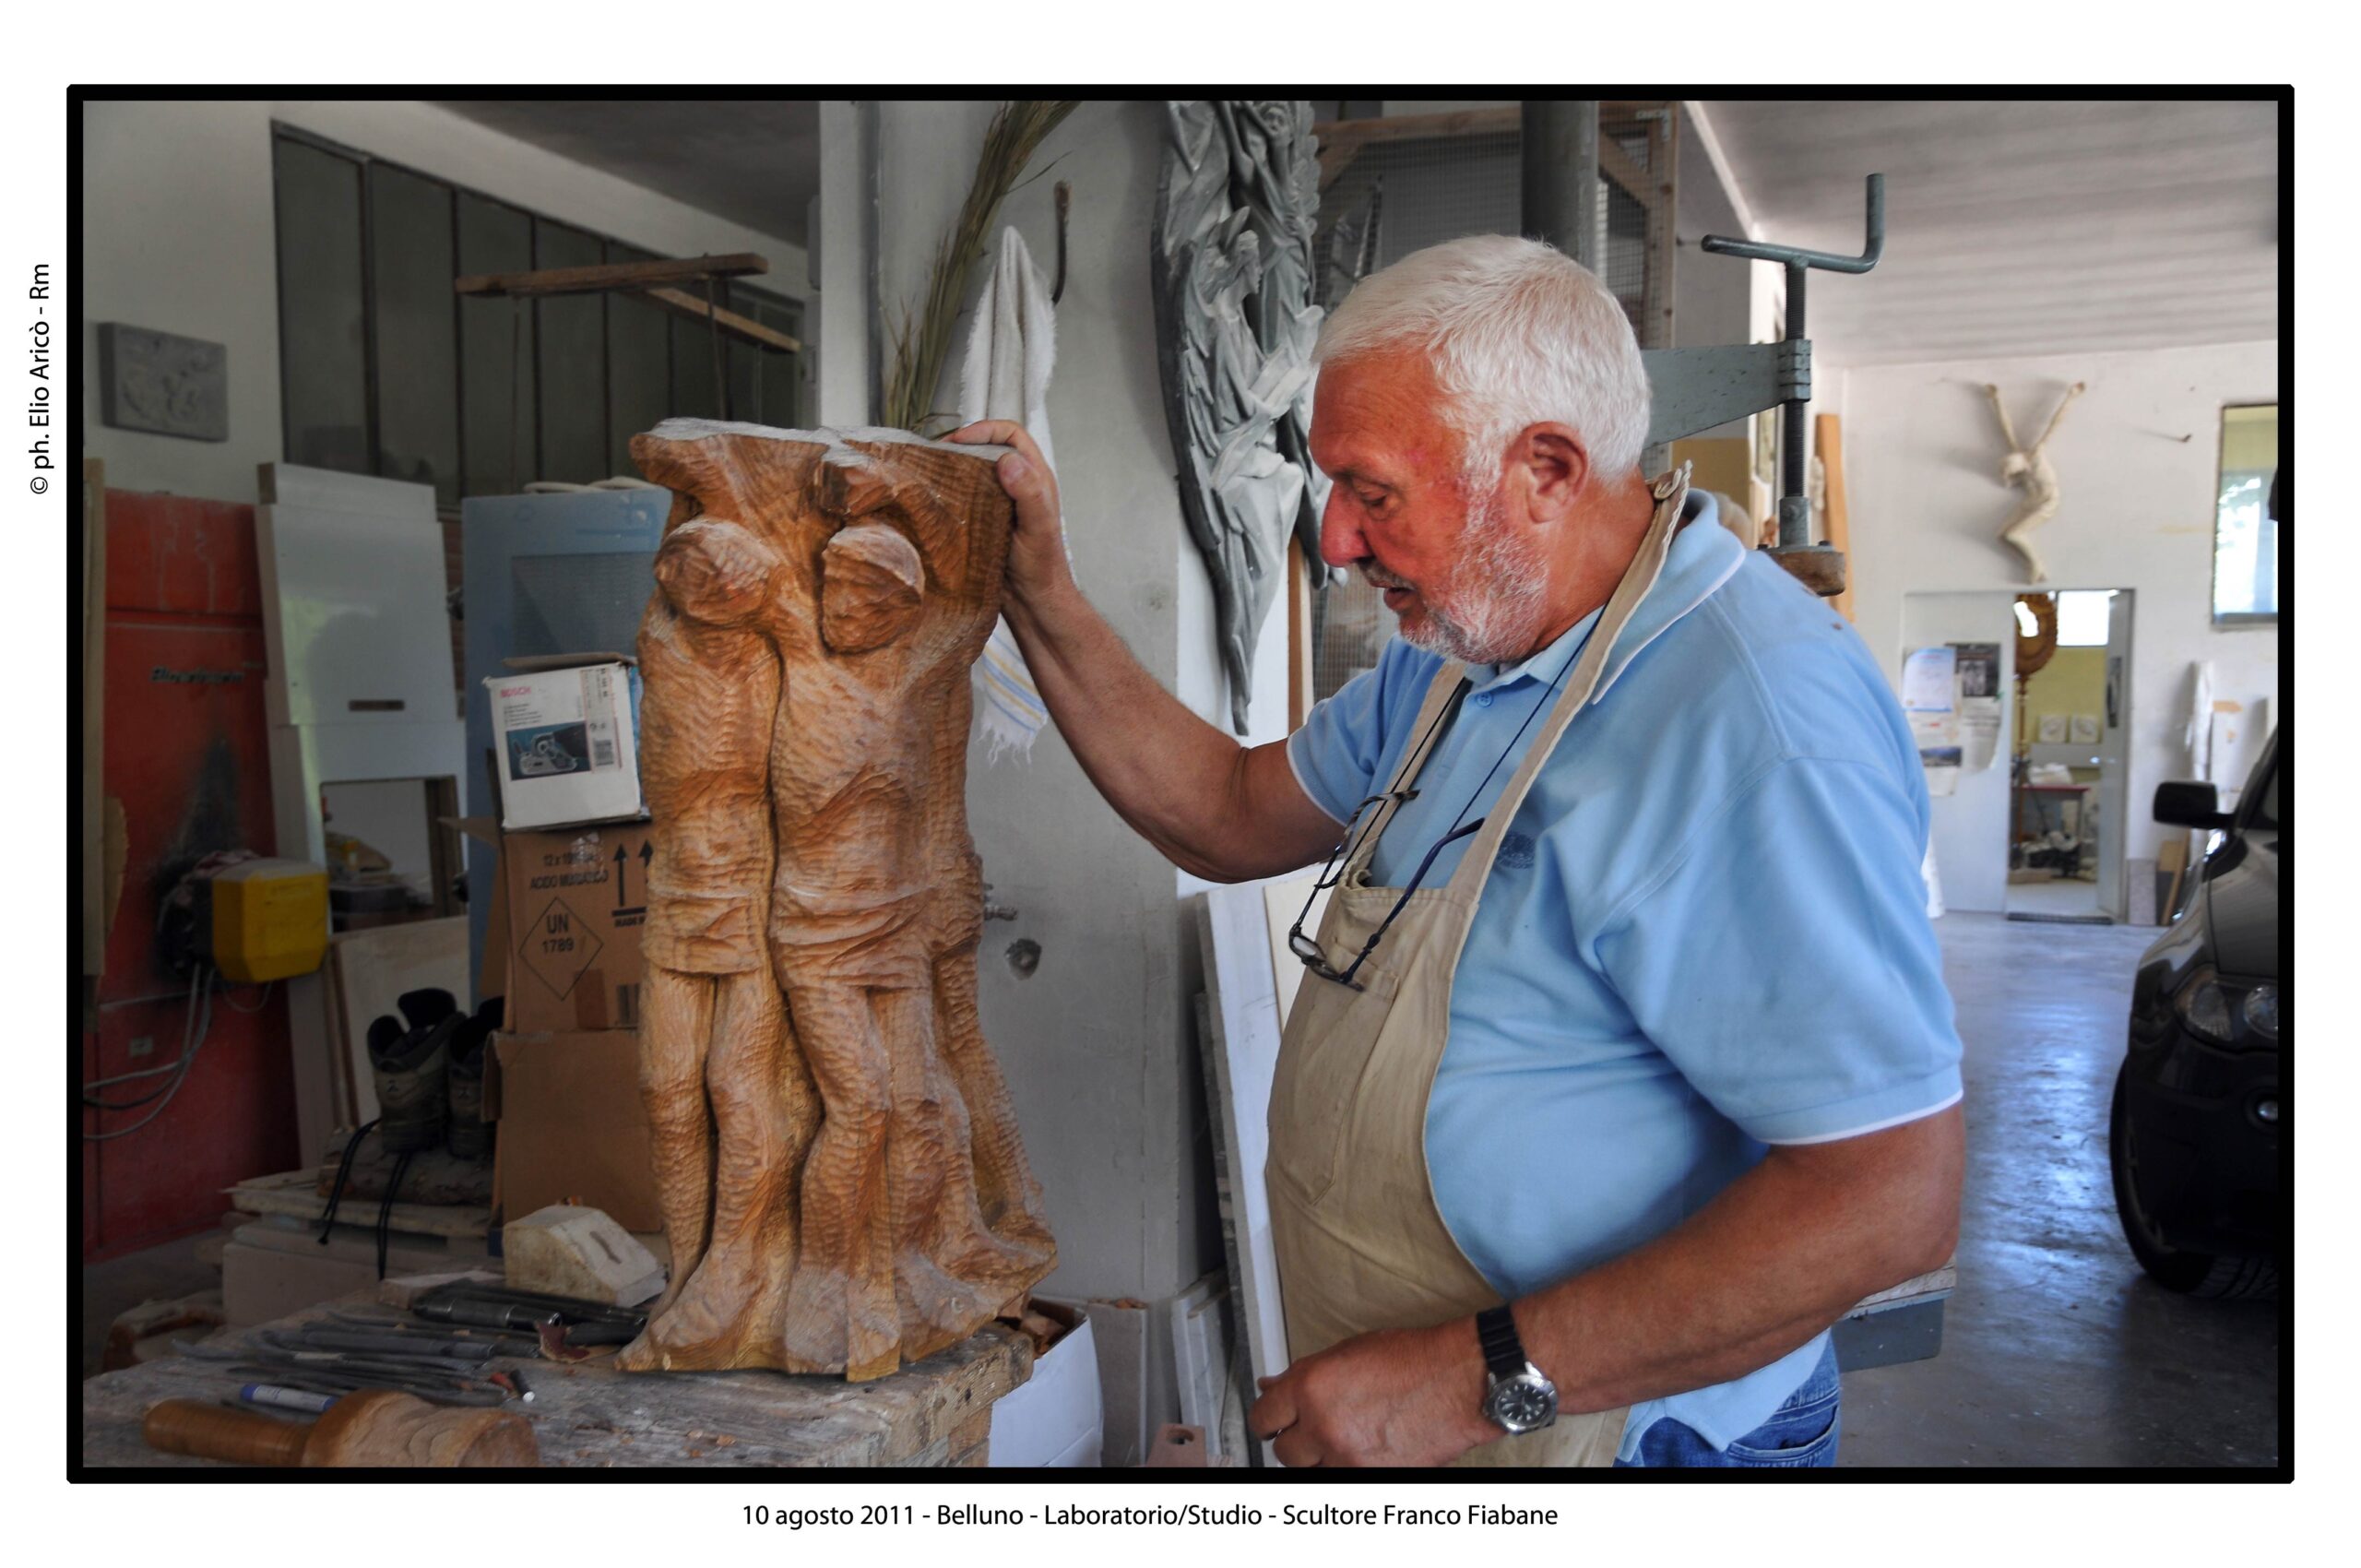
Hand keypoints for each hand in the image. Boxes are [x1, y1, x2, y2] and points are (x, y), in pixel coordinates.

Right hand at [945, 421, 1070, 612]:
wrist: (1031, 603)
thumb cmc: (1041, 567)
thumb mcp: (1038, 528)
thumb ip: (1029, 494)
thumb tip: (1007, 461)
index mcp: (1035, 478)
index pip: (1012, 435)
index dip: (986, 430)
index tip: (960, 440)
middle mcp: (1017, 485)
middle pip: (989, 449)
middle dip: (964, 445)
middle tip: (937, 454)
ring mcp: (999, 502)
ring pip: (975, 471)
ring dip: (954, 467)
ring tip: (930, 471)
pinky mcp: (983, 519)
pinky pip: (965, 495)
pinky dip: (950, 490)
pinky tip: (934, 497)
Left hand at [1246, 1320, 1498, 1467]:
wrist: (1460, 1382)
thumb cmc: (1412, 1360)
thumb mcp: (1347, 1353)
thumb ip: (1304, 1375)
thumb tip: (1271, 1386)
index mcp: (1312, 1386)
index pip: (1263, 1417)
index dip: (1266, 1419)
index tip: (1272, 1420)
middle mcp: (1324, 1424)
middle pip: (1283, 1452)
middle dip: (1295, 1440)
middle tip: (1311, 1428)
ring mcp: (1348, 1456)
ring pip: (1312, 1471)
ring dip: (1320, 1457)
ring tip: (1344, 1436)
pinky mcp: (1372, 1476)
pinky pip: (1342, 1478)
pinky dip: (1347, 1467)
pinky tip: (1363, 1447)